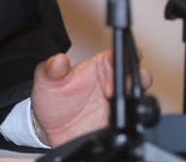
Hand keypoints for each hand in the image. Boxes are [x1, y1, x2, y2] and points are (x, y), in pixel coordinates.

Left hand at [30, 51, 152, 147]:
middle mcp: (113, 83)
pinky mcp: (119, 123)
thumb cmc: (52, 99)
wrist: (51, 131)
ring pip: (138, 96)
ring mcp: (118, 104)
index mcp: (100, 67)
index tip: (120, 59)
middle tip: (118, 86)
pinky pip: (132, 120)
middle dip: (137, 76)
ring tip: (115, 101)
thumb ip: (51, 69)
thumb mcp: (47, 82)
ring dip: (135, 97)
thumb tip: (58, 59)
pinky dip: (130, 118)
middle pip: (135, 74)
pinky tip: (116, 119)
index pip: (119, 55)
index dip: (123, 55)